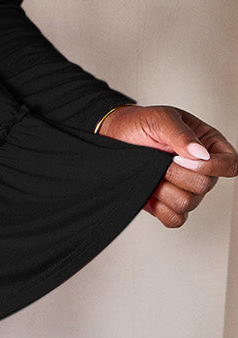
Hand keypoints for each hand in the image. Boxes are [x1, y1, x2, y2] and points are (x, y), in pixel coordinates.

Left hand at [96, 104, 237, 227]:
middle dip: (177, 173)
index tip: (185, 159)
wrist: (112, 136)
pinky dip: (160, 207)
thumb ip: (181, 134)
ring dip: (165, 188)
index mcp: (207, 145)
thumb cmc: (138, 124)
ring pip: (188, 203)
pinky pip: (175, 219)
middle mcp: (201, 169)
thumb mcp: (160, 118)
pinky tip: (152, 189)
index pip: (230, 164)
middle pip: (205, 186)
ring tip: (154, 171)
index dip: (213, 166)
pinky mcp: (168, 204)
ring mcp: (185, 188)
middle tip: (162, 159)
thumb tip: (201, 154)